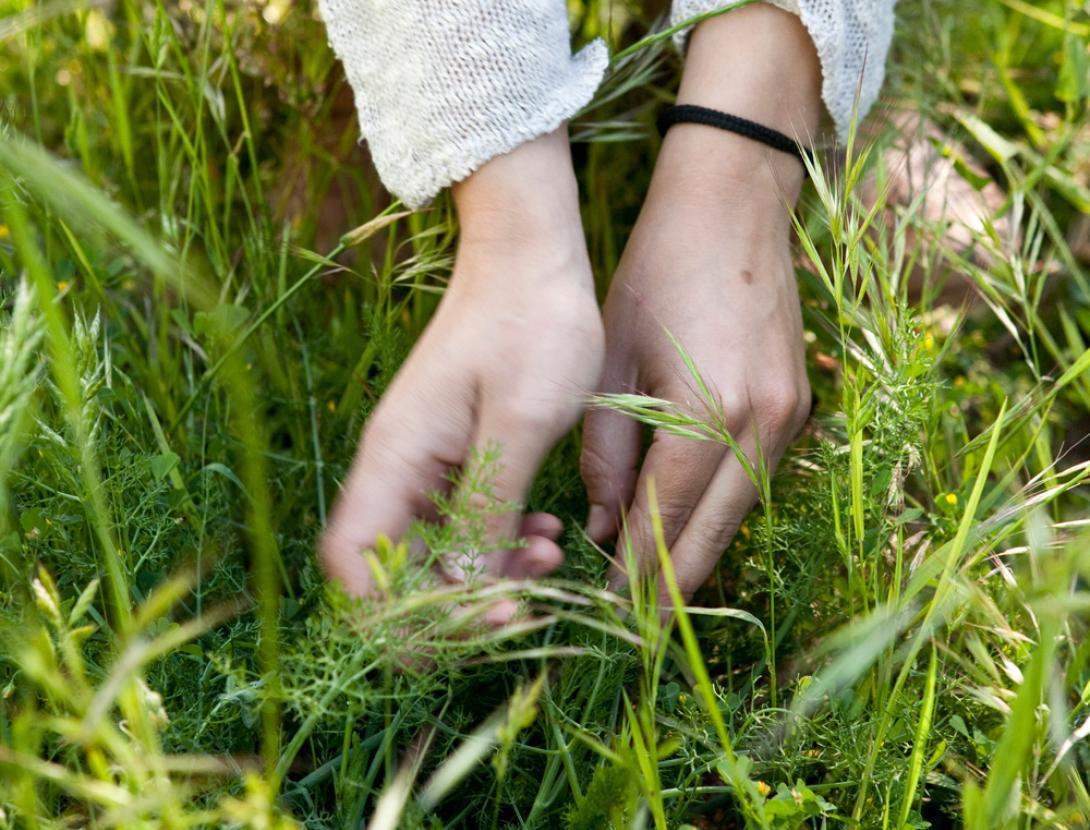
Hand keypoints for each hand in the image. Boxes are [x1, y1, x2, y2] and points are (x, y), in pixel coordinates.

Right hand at [321, 129, 603, 618]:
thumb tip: (465, 590)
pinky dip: (501, 538)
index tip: (472, 624)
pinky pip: (464, 520)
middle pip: (395, 570)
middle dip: (458, 601)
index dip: (397, 613)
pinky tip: (547, 532)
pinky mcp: (455, 453)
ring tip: (550, 560)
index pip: (355, 564)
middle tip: (525, 607)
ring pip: (436, 551)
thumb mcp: (520, 424)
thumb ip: (488, 509)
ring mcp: (425, 460)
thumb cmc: (530, 324)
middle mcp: (398, 466)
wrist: (533, 255)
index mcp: (396, 458)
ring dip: (488, 572)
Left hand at [580, 5, 820, 602]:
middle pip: (711, 533)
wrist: (734, 203)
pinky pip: (754, 478)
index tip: (608, 617)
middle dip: (671, 586)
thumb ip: (604, 449)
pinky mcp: (798, 403)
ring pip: (738, 512)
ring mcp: (790, 416)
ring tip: (654, 588)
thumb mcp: (609, 359)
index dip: (634, 574)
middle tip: (636, 629)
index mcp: (707, 411)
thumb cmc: (656, 270)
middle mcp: (761, 425)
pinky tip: (688, 524)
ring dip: (697, 551)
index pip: (662, 520)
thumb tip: (600, 524)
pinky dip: (719, 508)